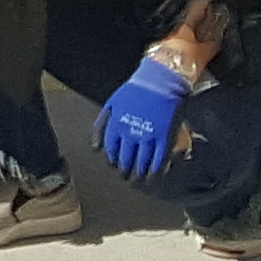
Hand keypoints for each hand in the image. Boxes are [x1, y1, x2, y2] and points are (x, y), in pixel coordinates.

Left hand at [98, 51, 197, 182]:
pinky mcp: (164, 137)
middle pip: (126, 158)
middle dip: (125, 170)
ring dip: (139, 173)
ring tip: (138, 181)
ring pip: (142, 161)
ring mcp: (148, 136)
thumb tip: (95, 148)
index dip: (113, 159)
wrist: (161, 80)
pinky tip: (154, 176)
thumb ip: (101, 125)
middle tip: (126, 177)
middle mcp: (130, 133)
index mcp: (116, 124)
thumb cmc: (136, 90)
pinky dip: (155, 170)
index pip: (112, 149)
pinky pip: (159, 159)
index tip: (115, 165)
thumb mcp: (112, 103)